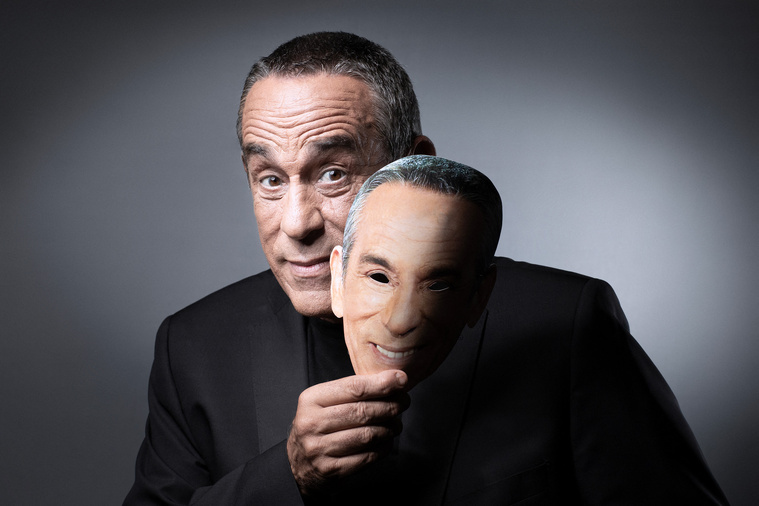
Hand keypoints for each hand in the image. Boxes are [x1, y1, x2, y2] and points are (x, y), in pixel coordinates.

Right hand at [286, 369, 409, 496]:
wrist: (297, 463)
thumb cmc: (318, 426)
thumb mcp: (323, 401)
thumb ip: (352, 390)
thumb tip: (392, 379)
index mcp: (311, 399)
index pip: (354, 388)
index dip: (381, 384)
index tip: (401, 380)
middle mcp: (312, 423)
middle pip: (363, 411)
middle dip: (390, 405)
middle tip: (404, 402)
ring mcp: (320, 449)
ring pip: (367, 435)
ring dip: (389, 428)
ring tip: (396, 423)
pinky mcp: (330, 470)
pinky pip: (367, 456)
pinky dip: (383, 447)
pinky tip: (387, 441)